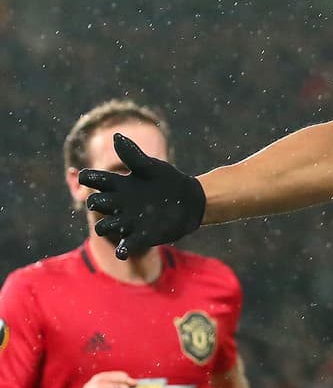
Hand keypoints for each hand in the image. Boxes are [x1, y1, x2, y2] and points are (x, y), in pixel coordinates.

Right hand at [78, 133, 206, 259]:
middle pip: (96, 204)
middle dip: (96, 202)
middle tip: (105, 200)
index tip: (87, 176)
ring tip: (118, 223)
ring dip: (107, 226)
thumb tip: (116, 136)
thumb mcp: (151, 167)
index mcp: (119, 185)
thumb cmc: (168, 180)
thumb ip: (133, 155)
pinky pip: (125, 245)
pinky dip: (122, 249)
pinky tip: (123, 251)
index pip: (95, 180)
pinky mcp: (140, 236)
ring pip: (105, 226)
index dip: (88, 178)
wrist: (190, 200)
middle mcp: (119, 203)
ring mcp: (128, 220)